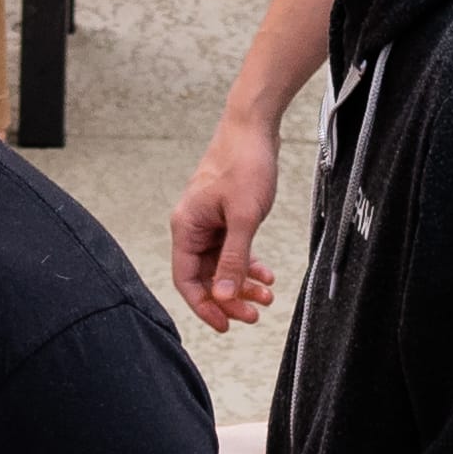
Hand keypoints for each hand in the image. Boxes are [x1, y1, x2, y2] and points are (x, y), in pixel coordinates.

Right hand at [170, 117, 282, 330]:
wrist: (254, 128)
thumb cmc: (245, 165)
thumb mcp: (244, 218)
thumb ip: (233, 260)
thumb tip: (223, 297)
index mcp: (186, 227)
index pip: (186, 280)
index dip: (204, 306)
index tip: (226, 326)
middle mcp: (192, 227)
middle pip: (204, 276)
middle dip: (229, 298)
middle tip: (254, 315)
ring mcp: (209, 222)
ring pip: (221, 265)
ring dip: (241, 284)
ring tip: (266, 297)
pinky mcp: (224, 216)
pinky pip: (232, 250)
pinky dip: (247, 265)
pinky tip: (266, 276)